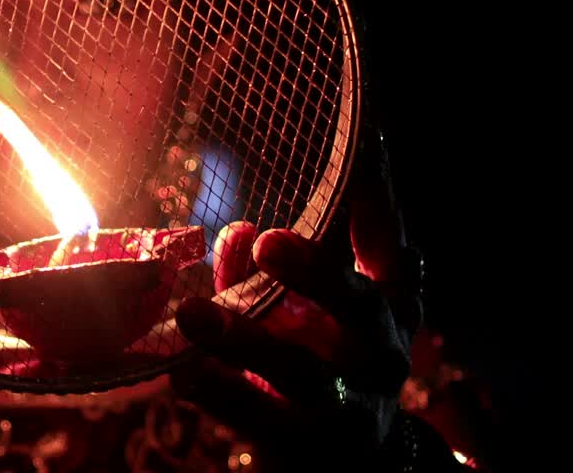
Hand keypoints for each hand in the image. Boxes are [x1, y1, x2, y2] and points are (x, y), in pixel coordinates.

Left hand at [173, 130, 426, 470]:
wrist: (357, 469)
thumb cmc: (326, 366)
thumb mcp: (308, 315)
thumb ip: (269, 272)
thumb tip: (236, 230)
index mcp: (386, 306)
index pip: (388, 242)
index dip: (380, 192)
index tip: (371, 134)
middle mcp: (379, 351)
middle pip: (356, 303)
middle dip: (315, 271)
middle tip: (270, 240)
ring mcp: (350, 406)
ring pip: (300, 371)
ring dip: (245, 339)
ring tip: (194, 313)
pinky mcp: (310, 449)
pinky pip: (261, 421)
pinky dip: (221, 395)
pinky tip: (184, 376)